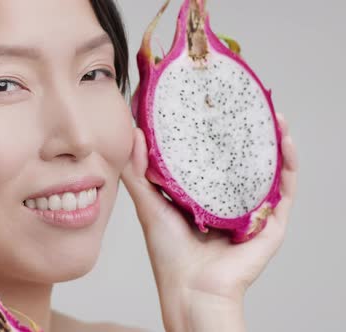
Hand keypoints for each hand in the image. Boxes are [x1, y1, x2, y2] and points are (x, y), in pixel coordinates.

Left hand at [121, 114, 297, 329]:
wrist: (192, 290)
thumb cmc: (169, 253)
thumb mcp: (148, 205)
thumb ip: (138, 173)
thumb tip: (135, 134)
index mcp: (201, 195)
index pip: (210, 157)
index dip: (212, 131)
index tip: (208, 102)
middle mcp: (228, 199)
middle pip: (242, 159)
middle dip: (247, 131)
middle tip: (245, 101)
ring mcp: (251, 210)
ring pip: (268, 169)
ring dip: (274, 140)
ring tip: (272, 113)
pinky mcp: (270, 222)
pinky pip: (286, 189)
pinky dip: (289, 164)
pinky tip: (285, 140)